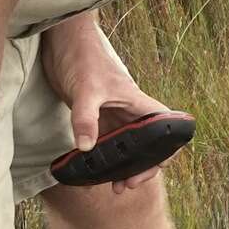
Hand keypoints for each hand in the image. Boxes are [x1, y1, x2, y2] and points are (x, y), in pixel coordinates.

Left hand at [40, 15, 169, 194]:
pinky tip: (91, 171)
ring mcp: (113, 116)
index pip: (166, 131)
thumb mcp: (85, 90)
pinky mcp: (95, 117)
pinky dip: (102, 159)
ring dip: (121, 168)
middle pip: (147, 147)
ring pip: (125, 149)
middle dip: (141, 169)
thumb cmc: (82, 58)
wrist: (62, 42)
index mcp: (139, 105)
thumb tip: (86, 149)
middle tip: (124, 186)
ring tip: (111, 186)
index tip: (153, 168)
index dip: (167, 152)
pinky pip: (104, 144)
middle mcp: (130, 113)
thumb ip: (85, 118)